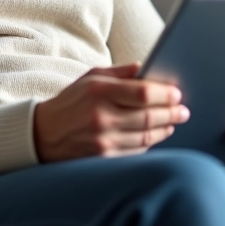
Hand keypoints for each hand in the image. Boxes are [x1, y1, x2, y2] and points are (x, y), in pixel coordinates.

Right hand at [33, 63, 189, 162]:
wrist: (41, 135)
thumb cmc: (70, 102)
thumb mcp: (90, 78)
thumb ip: (120, 72)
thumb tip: (147, 67)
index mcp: (99, 91)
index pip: (143, 93)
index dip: (166, 94)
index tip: (178, 94)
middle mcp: (101, 116)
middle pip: (149, 116)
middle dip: (171, 113)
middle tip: (183, 111)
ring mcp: (102, 140)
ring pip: (146, 136)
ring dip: (165, 129)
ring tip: (173, 122)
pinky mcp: (103, 158)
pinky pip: (136, 151)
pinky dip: (150, 142)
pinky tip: (156, 135)